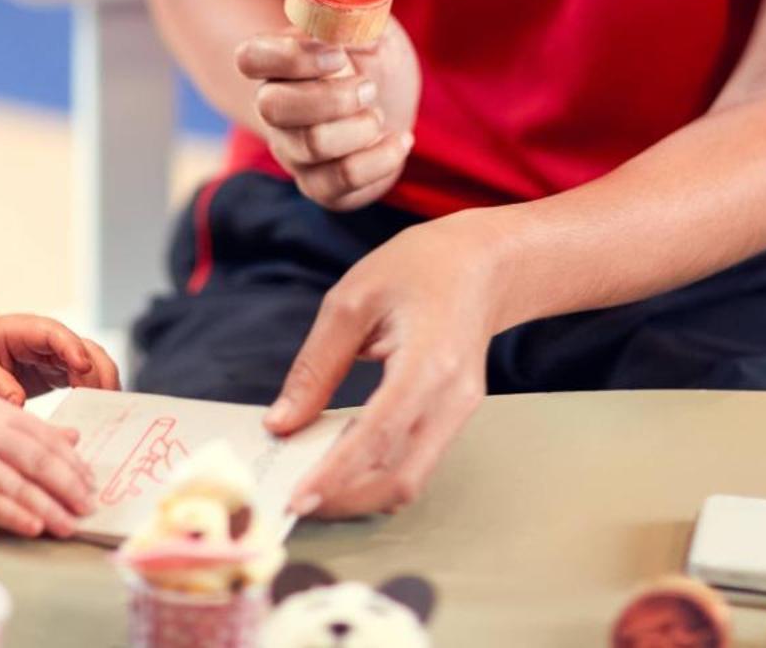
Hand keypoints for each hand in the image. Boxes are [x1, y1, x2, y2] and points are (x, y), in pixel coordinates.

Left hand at [0, 314, 120, 403]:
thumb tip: (17, 404)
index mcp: (30, 330)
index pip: (58, 335)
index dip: (73, 349)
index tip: (82, 367)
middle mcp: (53, 340)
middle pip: (88, 350)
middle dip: (99, 374)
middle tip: (103, 404)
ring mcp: (61, 356)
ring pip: (96, 365)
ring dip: (104, 387)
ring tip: (106, 415)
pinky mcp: (63, 373)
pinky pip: (88, 381)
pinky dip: (97, 396)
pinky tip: (99, 417)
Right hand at [0, 397, 95, 536]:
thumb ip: (34, 431)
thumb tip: (76, 438)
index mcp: (3, 413)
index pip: (47, 440)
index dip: (73, 465)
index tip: (92, 486)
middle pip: (38, 462)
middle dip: (68, 488)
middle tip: (88, 509)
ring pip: (17, 485)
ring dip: (48, 508)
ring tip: (68, 526)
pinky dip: (14, 516)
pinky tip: (34, 528)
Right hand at [236, 18, 421, 210]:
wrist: (394, 109)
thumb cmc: (376, 61)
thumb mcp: (375, 28)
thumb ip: (358, 13)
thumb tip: (346, 1)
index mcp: (279, 64)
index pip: (250, 57)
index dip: (290, 56)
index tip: (339, 55)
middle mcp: (275, 109)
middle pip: (273, 107)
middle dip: (332, 98)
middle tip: (369, 88)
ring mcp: (293, 150)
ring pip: (311, 145)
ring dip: (360, 128)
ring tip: (379, 115)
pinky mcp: (319, 184)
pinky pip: (339, 182)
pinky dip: (380, 160)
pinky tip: (400, 141)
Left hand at [263, 212, 500, 516]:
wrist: (484, 263)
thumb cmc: (419, 268)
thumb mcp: (351, 301)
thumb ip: (315, 367)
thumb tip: (281, 423)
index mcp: (428, 361)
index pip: (378, 435)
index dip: (336, 474)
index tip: (296, 500)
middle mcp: (453, 397)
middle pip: (401, 477)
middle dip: (346, 500)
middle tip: (295, 502)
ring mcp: (460, 412)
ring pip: (411, 478)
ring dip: (360, 494)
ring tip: (312, 489)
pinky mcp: (455, 417)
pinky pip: (416, 461)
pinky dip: (377, 474)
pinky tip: (342, 466)